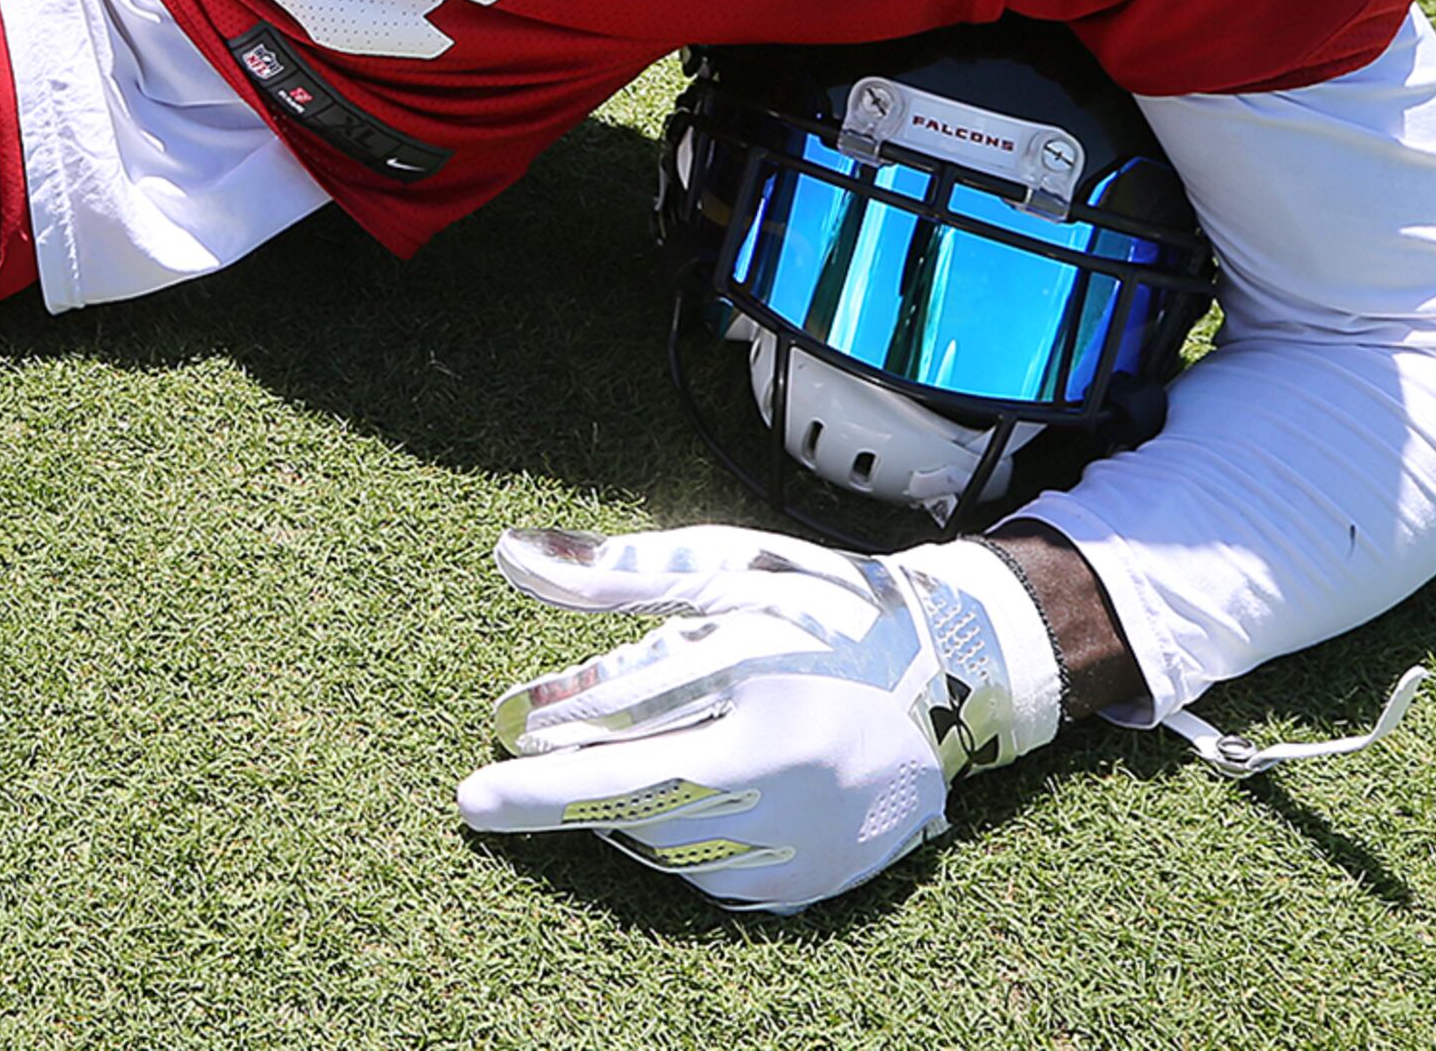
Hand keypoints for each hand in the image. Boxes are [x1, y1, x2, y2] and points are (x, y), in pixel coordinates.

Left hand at [456, 525, 1060, 913]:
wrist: (951, 679)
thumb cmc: (820, 611)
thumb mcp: (723, 571)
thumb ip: (616, 572)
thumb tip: (513, 554)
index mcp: (763, 683)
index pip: (629, 719)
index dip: (552, 727)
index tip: (498, 725)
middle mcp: (786, 773)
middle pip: (638, 798)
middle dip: (551, 798)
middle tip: (483, 797)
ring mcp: (804, 837)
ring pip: (668, 846)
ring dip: (608, 819)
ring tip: (571, 784)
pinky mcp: (812, 881)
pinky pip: (711, 877)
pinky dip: (667, 845)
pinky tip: (651, 809)